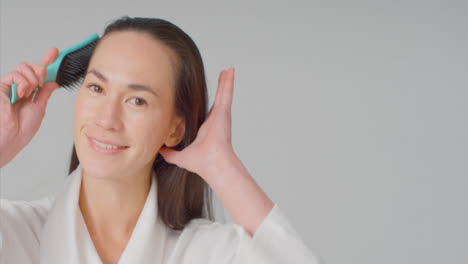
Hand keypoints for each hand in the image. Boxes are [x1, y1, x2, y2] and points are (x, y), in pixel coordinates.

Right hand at [0, 47, 59, 166]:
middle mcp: (19, 87)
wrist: (11, 137)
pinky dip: (23, 82)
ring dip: (33, 78)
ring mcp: (9, 85)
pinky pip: (16, 74)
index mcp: (29, 93)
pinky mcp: (1, 85)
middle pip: (31, 66)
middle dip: (41, 70)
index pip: (38, 74)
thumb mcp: (39, 108)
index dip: (46, 61)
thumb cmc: (22, 129)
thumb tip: (53, 82)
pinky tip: (22, 92)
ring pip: (24, 67)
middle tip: (42, 82)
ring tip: (30, 92)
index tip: (55, 52)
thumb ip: (44, 93)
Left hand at [159, 67, 237, 182]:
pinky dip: (228, 81)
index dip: (207, 103)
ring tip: (228, 69)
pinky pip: (226, 92)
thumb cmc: (201, 163)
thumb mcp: (181, 157)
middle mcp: (216, 120)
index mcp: (207, 129)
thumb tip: (160, 151)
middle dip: (220, 87)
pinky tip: (230, 70)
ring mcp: (221, 114)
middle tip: (223, 75)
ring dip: (226, 81)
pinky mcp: (223, 111)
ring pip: (223, 93)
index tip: (206, 96)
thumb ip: (170, 154)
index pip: (208, 112)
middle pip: (218, 99)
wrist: (212, 164)